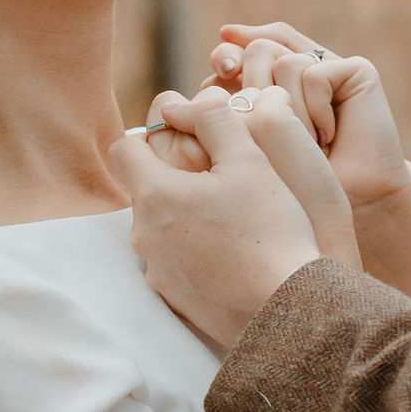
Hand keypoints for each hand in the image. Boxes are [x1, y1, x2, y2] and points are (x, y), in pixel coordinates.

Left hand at [112, 87, 360, 351]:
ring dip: (187, 217)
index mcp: (154, 194)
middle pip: (146, 189)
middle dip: (176, 178)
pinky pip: (176, 262)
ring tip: (235, 221)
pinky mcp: (174, 300)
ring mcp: (156, 271)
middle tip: (224, 180)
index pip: (124, 148)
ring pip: (161, 227)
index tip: (187, 139)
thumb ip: (214, 119)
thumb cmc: (270, 229)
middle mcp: (143, 235)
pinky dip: (196, 252)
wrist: (286, 310)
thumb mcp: (249, 161)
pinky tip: (234, 255)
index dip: (151, 135)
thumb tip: (184, 100)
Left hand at [205, 23, 410, 216]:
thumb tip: (223, 34)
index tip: (223, 73)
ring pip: (285, 62)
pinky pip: (314, 73)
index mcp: (270, 84)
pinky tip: (329, 136)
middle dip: (256, 89)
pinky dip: (316, 109)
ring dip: (291, 112)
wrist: (349, 204)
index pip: (238, 52)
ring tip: (307, 143)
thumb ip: (230, 94)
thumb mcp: (248, 140)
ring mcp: (328, 68)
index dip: (227, 58)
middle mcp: (298, 71)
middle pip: (259, 50)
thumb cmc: (295, 186)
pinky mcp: (356, 70)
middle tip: (271, 129)